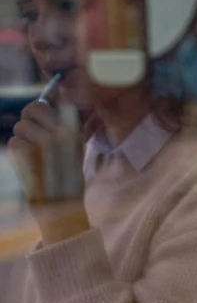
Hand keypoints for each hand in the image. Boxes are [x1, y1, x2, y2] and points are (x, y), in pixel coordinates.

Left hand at [7, 100, 88, 243]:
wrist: (60, 202)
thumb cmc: (68, 173)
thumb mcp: (76, 145)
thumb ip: (66, 122)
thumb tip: (54, 100)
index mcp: (72, 127)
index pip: (48, 103)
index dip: (43, 108)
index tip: (44, 119)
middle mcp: (57, 131)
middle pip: (31, 109)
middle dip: (30, 119)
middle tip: (35, 133)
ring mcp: (39, 141)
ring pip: (20, 126)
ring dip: (24, 137)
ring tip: (35, 151)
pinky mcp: (24, 152)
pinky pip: (14, 141)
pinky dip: (19, 150)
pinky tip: (29, 161)